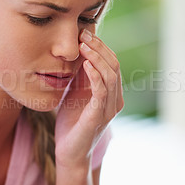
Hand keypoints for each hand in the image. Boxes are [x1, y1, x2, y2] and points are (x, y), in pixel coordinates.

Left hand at [55, 29, 123, 169]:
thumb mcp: (77, 93)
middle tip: (84, 34)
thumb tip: (80, 51)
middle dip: (100, 48)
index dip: (101, 46)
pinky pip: (101, 92)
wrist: (69, 151)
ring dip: (97, 58)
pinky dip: (95, 75)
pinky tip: (85, 64)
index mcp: (112, 93)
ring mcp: (108, 109)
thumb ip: (82, 76)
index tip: (84, 33)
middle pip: (114, 66)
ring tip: (83, 46)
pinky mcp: (98, 116)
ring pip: (111, 76)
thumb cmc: (72, 122)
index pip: (113, 63)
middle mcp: (115, 100)